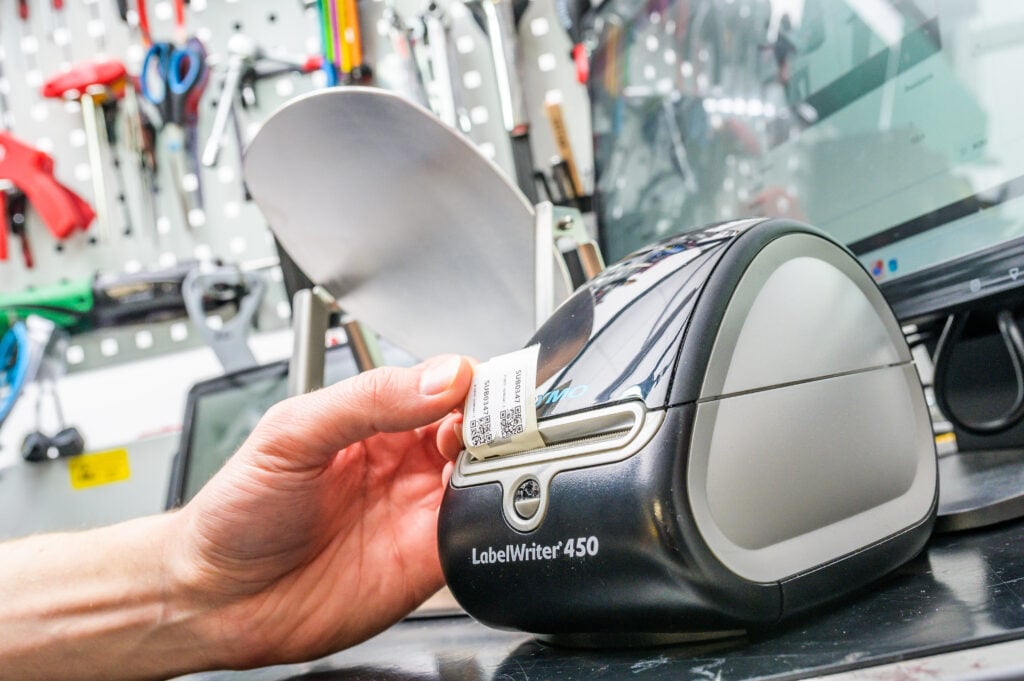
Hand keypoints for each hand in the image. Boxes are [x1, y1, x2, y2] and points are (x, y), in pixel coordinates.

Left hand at [169, 354, 471, 667]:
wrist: (216, 597)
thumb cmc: (238, 511)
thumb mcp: (292, 433)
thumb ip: (367, 399)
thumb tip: (442, 375)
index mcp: (376, 420)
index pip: (444, 386)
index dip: (471, 382)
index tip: (482, 384)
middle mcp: (406, 463)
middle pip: (478, 429)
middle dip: (498, 421)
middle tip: (495, 425)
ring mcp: (419, 511)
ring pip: (488, 478)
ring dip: (500, 466)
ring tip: (484, 463)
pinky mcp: (428, 561)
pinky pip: (478, 535)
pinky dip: (492, 519)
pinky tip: (479, 507)